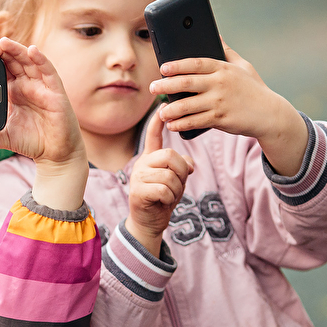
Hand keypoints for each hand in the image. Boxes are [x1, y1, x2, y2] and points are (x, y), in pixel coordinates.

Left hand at [0, 37, 87, 209]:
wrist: (55, 154)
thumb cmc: (32, 141)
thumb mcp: (3, 138)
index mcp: (13, 90)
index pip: (0, 67)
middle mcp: (27, 84)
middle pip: (12, 59)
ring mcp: (41, 86)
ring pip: (28, 60)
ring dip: (16, 49)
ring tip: (2, 42)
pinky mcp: (55, 92)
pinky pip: (48, 71)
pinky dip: (41, 59)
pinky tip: (32, 51)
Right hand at [125, 108, 193, 255]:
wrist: (149, 221)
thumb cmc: (163, 198)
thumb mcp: (176, 180)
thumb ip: (182, 167)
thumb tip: (189, 165)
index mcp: (150, 158)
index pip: (153, 135)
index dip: (158, 121)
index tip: (164, 105)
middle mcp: (142, 163)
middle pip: (169, 155)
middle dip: (181, 170)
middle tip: (179, 182)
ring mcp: (138, 177)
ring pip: (168, 175)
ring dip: (176, 189)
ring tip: (169, 196)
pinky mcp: (138, 191)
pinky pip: (163, 189)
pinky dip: (170, 198)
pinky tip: (163, 202)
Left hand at [150, 42, 306, 174]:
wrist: (270, 114)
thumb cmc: (253, 88)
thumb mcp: (243, 66)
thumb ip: (226, 51)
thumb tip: (216, 34)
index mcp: (223, 68)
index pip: (196, 63)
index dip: (177, 65)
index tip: (162, 68)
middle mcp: (220, 84)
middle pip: (186, 84)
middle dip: (165, 86)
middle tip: (152, 88)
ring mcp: (219, 102)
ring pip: (187, 106)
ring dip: (170, 109)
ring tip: (160, 112)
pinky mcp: (220, 119)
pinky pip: (195, 122)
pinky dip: (181, 123)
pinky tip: (172, 124)